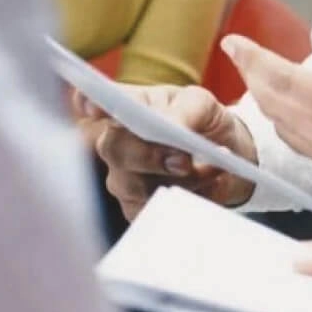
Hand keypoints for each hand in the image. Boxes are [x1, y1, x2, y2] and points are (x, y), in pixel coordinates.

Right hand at [72, 83, 258, 221]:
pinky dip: (191, 198)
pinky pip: (158, 211)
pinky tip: (209, 184)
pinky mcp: (137, 210)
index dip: (87, 103)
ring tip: (215, 166)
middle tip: (185, 159)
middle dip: (152, 156)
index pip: (93, 101)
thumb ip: (186, 111)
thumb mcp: (202, 105)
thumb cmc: (203, 121)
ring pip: (141, 185)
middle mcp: (116, 143)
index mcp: (127, 106)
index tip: (92, 107)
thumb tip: (172, 127)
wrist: (224, 156)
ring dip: (186, 179)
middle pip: (115, 149)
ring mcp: (123, 179)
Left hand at [221, 0, 311, 213]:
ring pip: (282, 125)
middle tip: (236, 51)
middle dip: (252, 74)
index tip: (232, 42)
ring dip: (265, 98)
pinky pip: (297, 143)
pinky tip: (286, 112)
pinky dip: (282, 121)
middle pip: (275, 102)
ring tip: (256, 76)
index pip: (285, 80)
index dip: (255, 59)